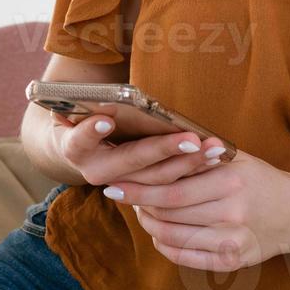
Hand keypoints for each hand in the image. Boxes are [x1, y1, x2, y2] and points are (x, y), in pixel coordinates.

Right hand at [50, 109, 228, 187]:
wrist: (82, 150)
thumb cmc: (85, 120)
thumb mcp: (81, 111)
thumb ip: (92, 105)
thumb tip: (103, 97)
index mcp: (76, 148)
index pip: (81, 139)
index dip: (92, 131)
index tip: (106, 120)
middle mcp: (96, 171)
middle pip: (134, 161)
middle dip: (166, 149)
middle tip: (192, 139)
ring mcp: (119, 185)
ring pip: (157, 178)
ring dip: (188, 162)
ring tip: (212, 148)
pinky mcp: (141, 191)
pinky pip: (169, 184)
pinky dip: (191, 168)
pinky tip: (213, 159)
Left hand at [101, 149, 289, 270]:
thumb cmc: (258, 179)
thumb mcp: (234, 159)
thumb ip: (197, 156)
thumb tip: (152, 150)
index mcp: (231, 182)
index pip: (172, 188)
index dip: (139, 188)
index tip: (115, 183)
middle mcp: (232, 213)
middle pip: (169, 213)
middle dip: (139, 204)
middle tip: (119, 194)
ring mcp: (233, 241)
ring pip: (174, 236)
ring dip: (150, 225)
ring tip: (141, 211)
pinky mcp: (233, 262)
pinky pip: (188, 258)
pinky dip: (166, 246)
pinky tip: (159, 233)